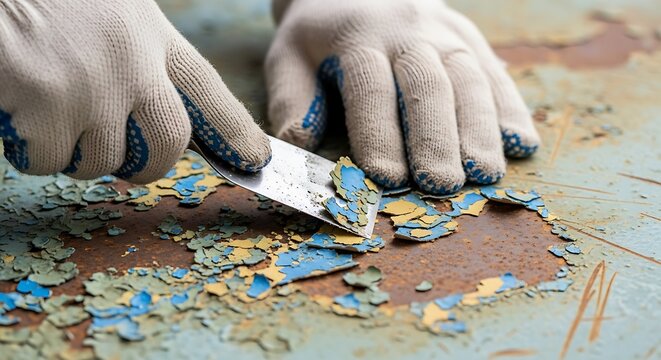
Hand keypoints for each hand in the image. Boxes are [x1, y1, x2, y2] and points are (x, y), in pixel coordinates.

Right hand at [0, 0, 270, 183]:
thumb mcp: (113, 14)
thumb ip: (142, 58)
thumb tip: (164, 117)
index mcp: (151, 33)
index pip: (208, 90)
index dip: (236, 131)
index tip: (254, 160)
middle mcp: (133, 61)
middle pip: (168, 145)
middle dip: (147, 166)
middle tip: (123, 163)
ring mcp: (92, 85)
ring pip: (100, 161)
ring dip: (74, 153)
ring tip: (49, 109)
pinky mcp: (47, 104)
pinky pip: (48, 161)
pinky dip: (31, 150)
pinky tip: (19, 110)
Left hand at [266, 0, 539, 193]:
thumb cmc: (320, 35)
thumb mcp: (289, 56)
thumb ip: (292, 97)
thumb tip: (302, 142)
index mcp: (357, 38)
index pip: (371, 88)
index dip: (379, 133)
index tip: (386, 178)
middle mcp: (408, 32)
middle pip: (427, 85)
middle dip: (435, 137)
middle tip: (441, 184)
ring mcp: (446, 33)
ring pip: (468, 79)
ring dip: (480, 129)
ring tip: (485, 174)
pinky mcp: (471, 39)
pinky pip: (495, 73)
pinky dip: (510, 109)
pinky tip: (522, 144)